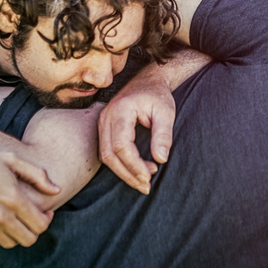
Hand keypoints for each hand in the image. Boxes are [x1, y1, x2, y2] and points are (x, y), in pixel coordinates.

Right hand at [0, 145, 61, 247]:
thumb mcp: (8, 159)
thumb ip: (36, 175)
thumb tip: (56, 190)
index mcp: (13, 199)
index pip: (41, 224)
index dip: (47, 219)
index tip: (44, 211)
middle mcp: (0, 217)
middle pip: (29, 239)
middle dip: (34, 230)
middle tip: (32, 217)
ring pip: (11, 243)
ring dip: (17, 233)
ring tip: (15, 218)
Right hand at [97, 64, 176, 193]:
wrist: (147, 81)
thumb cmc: (157, 95)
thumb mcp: (166, 112)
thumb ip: (163, 135)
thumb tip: (161, 160)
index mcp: (120, 110)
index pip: (121, 145)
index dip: (134, 164)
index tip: (150, 175)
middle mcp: (106, 117)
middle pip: (109, 154)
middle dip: (128, 174)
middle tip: (146, 186)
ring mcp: (102, 123)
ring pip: (106, 156)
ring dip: (123, 172)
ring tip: (143, 182)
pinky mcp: (104, 129)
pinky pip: (107, 152)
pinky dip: (120, 165)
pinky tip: (135, 171)